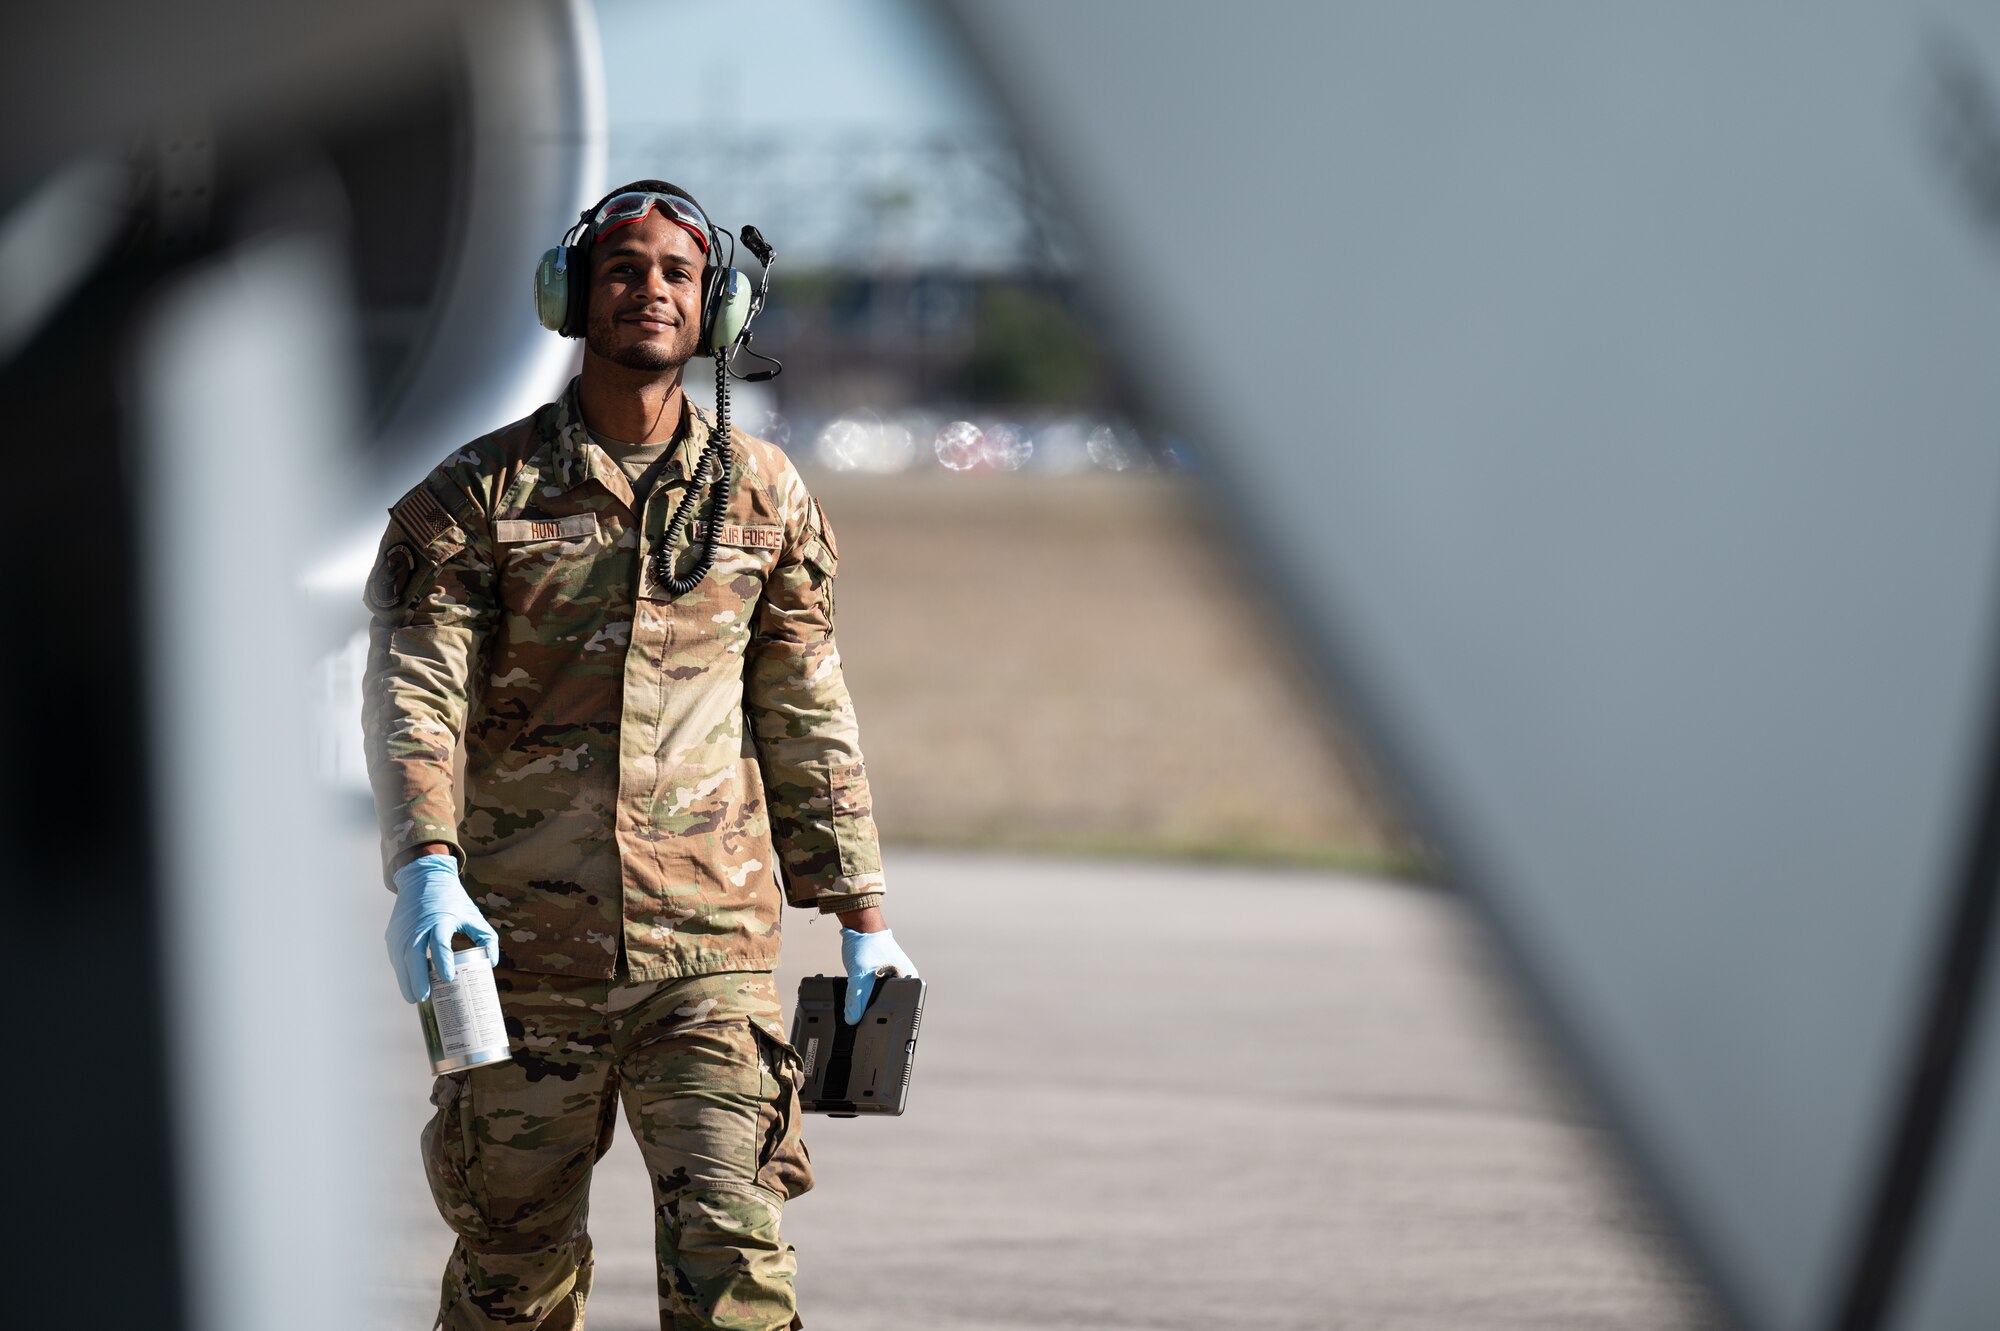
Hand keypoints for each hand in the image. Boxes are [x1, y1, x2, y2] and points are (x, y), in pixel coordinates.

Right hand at [386, 853, 499, 1003]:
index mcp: (441, 919)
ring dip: (406, 980)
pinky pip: (396, 956)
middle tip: (424, 998)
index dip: (443, 962)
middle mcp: (418, 925)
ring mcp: (402, 930)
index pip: (440, 943)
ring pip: (401, 959)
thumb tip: (491, 964)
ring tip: (415, 998)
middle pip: (414, 956)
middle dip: (418, 979)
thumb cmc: (452, 899)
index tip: (448, 979)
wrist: (423, 877)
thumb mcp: (473, 915)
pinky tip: (410, 983)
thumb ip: (487, 938)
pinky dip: (401, 971)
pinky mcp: (393, 933)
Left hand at [840, 926, 917, 1023]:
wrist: (859, 927)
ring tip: (860, 996)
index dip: (886, 1016)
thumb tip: (852, 1019)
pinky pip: (876, 990)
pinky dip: (866, 992)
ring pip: (881, 997)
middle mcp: (905, 978)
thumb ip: (855, 999)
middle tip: (861, 1010)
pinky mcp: (884, 974)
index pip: (902, 1006)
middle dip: (874, 1009)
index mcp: (909, 979)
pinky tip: (859, 992)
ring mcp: (895, 976)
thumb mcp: (859, 976)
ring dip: (869, 1000)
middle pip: (890, 1003)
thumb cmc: (866, 945)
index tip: (870, 1024)